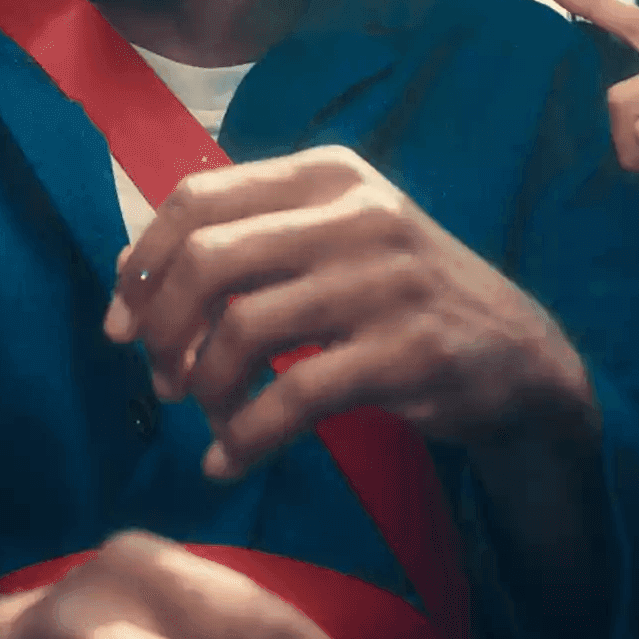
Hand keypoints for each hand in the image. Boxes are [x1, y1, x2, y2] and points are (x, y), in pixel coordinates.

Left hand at [103, 147, 592, 479]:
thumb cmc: (400, 298)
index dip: (142, 263)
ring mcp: (386, 282)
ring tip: (204, 417)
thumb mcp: (333, 241)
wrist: (520, 357)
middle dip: (163, 328)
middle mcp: (357, 214)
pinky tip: (226, 463)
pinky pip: (293, 399)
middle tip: (161, 378)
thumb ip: (243, 240)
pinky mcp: (407, 353)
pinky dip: (244, 439)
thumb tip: (128, 272)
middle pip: (209, 259)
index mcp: (327, 175)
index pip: (197, 197)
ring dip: (203, 387)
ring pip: (244, 329)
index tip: (119, 322)